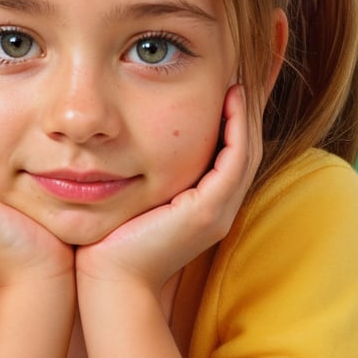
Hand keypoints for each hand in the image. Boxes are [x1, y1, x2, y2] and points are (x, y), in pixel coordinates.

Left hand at [75, 84, 260, 294]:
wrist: (110, 282)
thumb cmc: (111, 245)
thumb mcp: (133, 200)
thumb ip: (142, 176)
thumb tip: (123, 146)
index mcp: (205, 209)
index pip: (230, 157)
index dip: (233, 122)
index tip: (225, 86)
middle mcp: (219, 210)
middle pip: (246, 150)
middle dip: (246, 113)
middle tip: (239, 75)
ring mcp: (218, 212)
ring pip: (247, 152)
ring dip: (245, 114)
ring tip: (237, 81)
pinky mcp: (207, 210)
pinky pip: (234, 160)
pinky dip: (236, 128)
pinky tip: (230, 99)